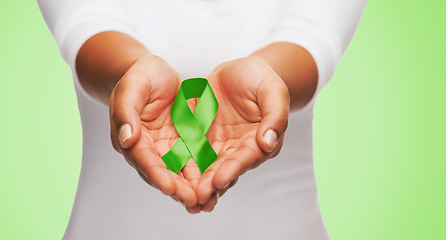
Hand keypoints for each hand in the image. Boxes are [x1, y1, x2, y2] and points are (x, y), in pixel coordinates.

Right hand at [109, 55, 200, 207]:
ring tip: (206, 201)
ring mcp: (165, 147)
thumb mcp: (133, 86)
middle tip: (193, 201)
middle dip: (177, 188)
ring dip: (191, 188)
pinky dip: (202, 174)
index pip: (143, 159)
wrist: (155, 71)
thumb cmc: (140, 75)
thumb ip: (126, 111)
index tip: (169, 187)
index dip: (156, 174)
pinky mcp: (182, 144)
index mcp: (130, 136)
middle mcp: (147, 148)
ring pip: (178, 172)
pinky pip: (193, 161)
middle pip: (162, 172)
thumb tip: (126, 138)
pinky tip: (217, 185)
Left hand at [193, 56, 290, 211]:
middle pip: (225, 169)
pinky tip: (171, 179)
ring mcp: (220, 146)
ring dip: (197, 183)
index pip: (246, 157)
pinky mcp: (202, 139)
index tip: (219, 180)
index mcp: (260, 140)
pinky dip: (183, 168)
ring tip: (185, 198)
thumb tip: (268, 143)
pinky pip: (191, 154)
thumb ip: (275, 115)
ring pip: (207, 168)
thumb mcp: (272, 90)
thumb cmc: (260, 77)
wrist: (239, 70)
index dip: (233, 169)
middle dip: (212, 183)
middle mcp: (240, 149)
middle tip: (197, 196)